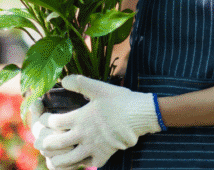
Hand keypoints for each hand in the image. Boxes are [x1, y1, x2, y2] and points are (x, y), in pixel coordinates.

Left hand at [34, 75, 161, 168]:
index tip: (44, 118)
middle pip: (53, 144)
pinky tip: (82, 157)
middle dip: (44, 142)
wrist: (141, 115)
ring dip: (57, 158)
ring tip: (56, 154)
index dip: (44, 120)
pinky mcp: (104, 155)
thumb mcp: (101, 88)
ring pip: (65, 160)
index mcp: (80, 117)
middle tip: (44, 138)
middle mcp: (83, 134)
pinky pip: (87, 164)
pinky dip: (82, 163)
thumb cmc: (122, 100)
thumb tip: (64, 80)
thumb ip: (81, 83)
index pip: (52, 122)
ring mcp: (92, 147)